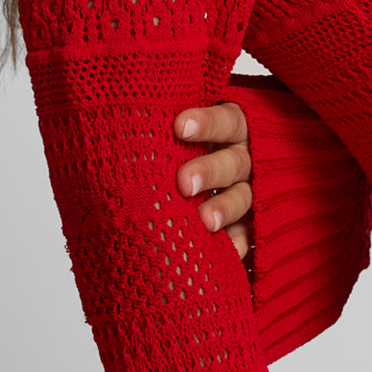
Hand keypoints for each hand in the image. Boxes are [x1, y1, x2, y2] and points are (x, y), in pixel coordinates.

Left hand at [172, 103, 253, 260]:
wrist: (188, 189)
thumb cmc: (172, 150)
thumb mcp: (174, 135)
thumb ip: (159, 130)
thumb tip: (123, 128)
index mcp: (231, 129)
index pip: (226, 121)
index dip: (207, 124)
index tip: (179, 127)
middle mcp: (242, 159)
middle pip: (233, 162)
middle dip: (208, 172)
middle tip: (183, 183)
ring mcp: (247, 191)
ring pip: (241, 197)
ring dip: (223, 209)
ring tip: (204, 222)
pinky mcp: (248, 222)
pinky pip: (247, 233)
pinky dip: (237, 242)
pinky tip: (226, 250)